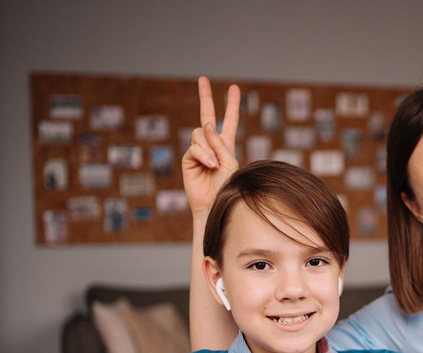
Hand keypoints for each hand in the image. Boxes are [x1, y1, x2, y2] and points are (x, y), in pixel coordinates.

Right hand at [182, 76, 240, 218]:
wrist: (215, 203)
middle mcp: (211, 145)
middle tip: (203, 79)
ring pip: (200, 134)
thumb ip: (220, 143)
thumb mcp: (230, 162)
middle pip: (207, 115)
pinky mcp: (188, 158)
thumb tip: (205, 125)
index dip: (231, 105)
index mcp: (226, 145)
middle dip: (206, 97)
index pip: (228, 120)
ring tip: (215, 165)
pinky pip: (194, 147)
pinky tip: (209, 165)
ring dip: (209, 149)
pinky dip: (203, 154)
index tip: (234, 88)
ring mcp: (198, 150)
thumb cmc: (227, 186)